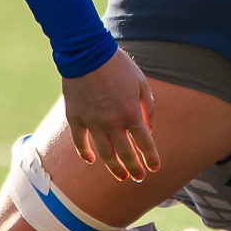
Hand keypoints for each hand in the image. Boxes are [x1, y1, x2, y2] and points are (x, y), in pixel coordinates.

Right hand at [62, 49, 157, 181]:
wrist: (86, 53)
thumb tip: (149, 128)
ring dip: (113, 167)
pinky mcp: (75, 118)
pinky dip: (85, 153)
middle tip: (138, 178)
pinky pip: (80, 142)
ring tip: (120, 177)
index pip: (145, 143)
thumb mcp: (141, 82)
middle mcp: (112, 122)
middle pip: (125, 154)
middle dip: (134, 168)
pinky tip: (92, 161)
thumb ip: (148, 107)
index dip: (151, 158)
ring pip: (104, 153)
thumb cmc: (117, 66)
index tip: (154, 168)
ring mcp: (92, 122)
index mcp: (131, 113)